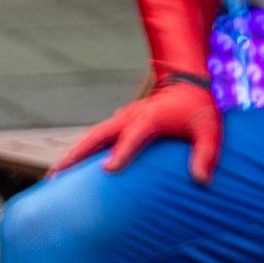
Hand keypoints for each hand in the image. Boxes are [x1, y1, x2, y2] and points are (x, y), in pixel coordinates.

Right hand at [56, 79, 220, 183]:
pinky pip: (97, 138)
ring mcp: (122, 119)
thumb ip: (207, 154)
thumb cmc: (199, 107)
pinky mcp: (120, 123)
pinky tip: (70, 169)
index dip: (122, 153)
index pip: (133, 138)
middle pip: (97, 136)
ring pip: (91, 137)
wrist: (187, 82)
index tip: (108, 169)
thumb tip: (202, 181)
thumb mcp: (211, 129)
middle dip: (76, 155)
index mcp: (150, 118)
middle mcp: (130, 117)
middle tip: (57, 175)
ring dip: (72, 155)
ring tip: (53, 177)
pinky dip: (82, 151)